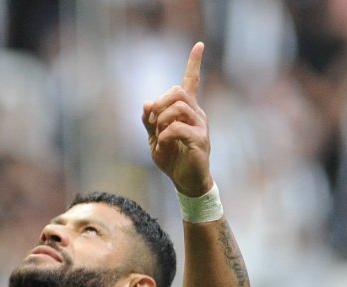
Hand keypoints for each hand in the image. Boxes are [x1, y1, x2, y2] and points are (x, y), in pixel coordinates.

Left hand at [142, 42, 212, 196]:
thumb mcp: (154, 138)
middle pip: (177, 91)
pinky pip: (177, 128)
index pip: (192, 81)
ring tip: (158, 136)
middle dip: (159, 103)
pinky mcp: (200, 140)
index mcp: (186, 110)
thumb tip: (146, 103)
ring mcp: (201, 126)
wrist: (186, 181)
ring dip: (161, 120)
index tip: (199, 44)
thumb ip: (149, 121)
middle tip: (151, 123)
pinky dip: (164, 136)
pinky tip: (163, 146)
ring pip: (178, 107)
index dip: (194, 63)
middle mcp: (196, 113)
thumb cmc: (172, 158)